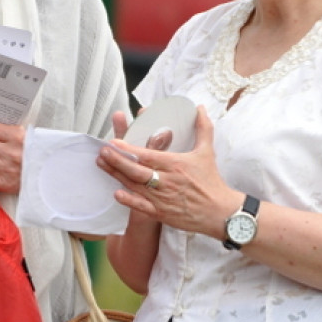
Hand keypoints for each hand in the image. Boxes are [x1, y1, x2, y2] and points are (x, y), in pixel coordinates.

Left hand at [97, 106, 239, 237]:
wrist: (220, 212)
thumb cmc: (211, 180)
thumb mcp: (207, 151)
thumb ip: (202, 128)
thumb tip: (199, 107)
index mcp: (176, 164)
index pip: (148, 155)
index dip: (129, 149)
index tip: (114, 141)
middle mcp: (167, 181)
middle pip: (136, 170)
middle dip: (117, 160)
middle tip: (102, 151)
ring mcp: (163, 198)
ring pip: (135, 185)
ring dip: (116, 175)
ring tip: (101, 164)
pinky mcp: (162, 214)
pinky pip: (142, 207)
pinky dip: (129, 200)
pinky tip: (116, 193)